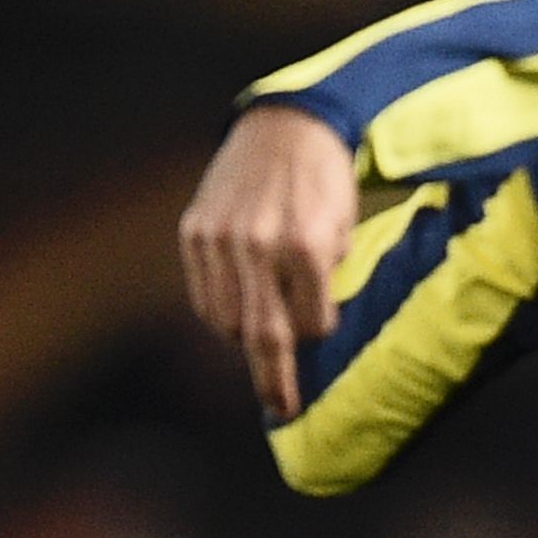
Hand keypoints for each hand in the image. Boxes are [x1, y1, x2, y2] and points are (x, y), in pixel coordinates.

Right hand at [179, 104, 359, 422]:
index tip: (319, 339)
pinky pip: (204, 297)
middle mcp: (258, 244)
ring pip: (226, 321)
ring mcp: (220, 238)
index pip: (311, 325)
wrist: (286, 127)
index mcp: (305, 245)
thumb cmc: (326, 184)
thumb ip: (324, 281)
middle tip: (283, 410)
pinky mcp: (194, 231)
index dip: (317, 334)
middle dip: (274, 380)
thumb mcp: (343, 231)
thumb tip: (308, 337)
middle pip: (263, 335)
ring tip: (264, 342)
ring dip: (245, 340)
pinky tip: (238, 310)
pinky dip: (221, 313)